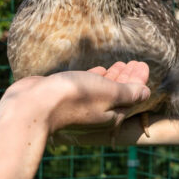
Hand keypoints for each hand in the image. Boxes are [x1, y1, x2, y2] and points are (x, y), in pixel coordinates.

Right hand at [0, 61, 151, 133]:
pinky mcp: (66, 97)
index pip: (133, 96)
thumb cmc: (73, 97)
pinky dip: (96, 77)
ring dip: (114, 77)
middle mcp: (98, 113)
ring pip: (104, 89)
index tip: (144, 64)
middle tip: (135, 62)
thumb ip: (128, 92)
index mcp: (112, 115)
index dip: (140, 80)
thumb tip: (145, 93)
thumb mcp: (108, 93)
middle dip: (128, 78)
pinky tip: (100, 70)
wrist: (33, 105)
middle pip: (120, 94)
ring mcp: (81, 106)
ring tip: (120, 64)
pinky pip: (87, 86)